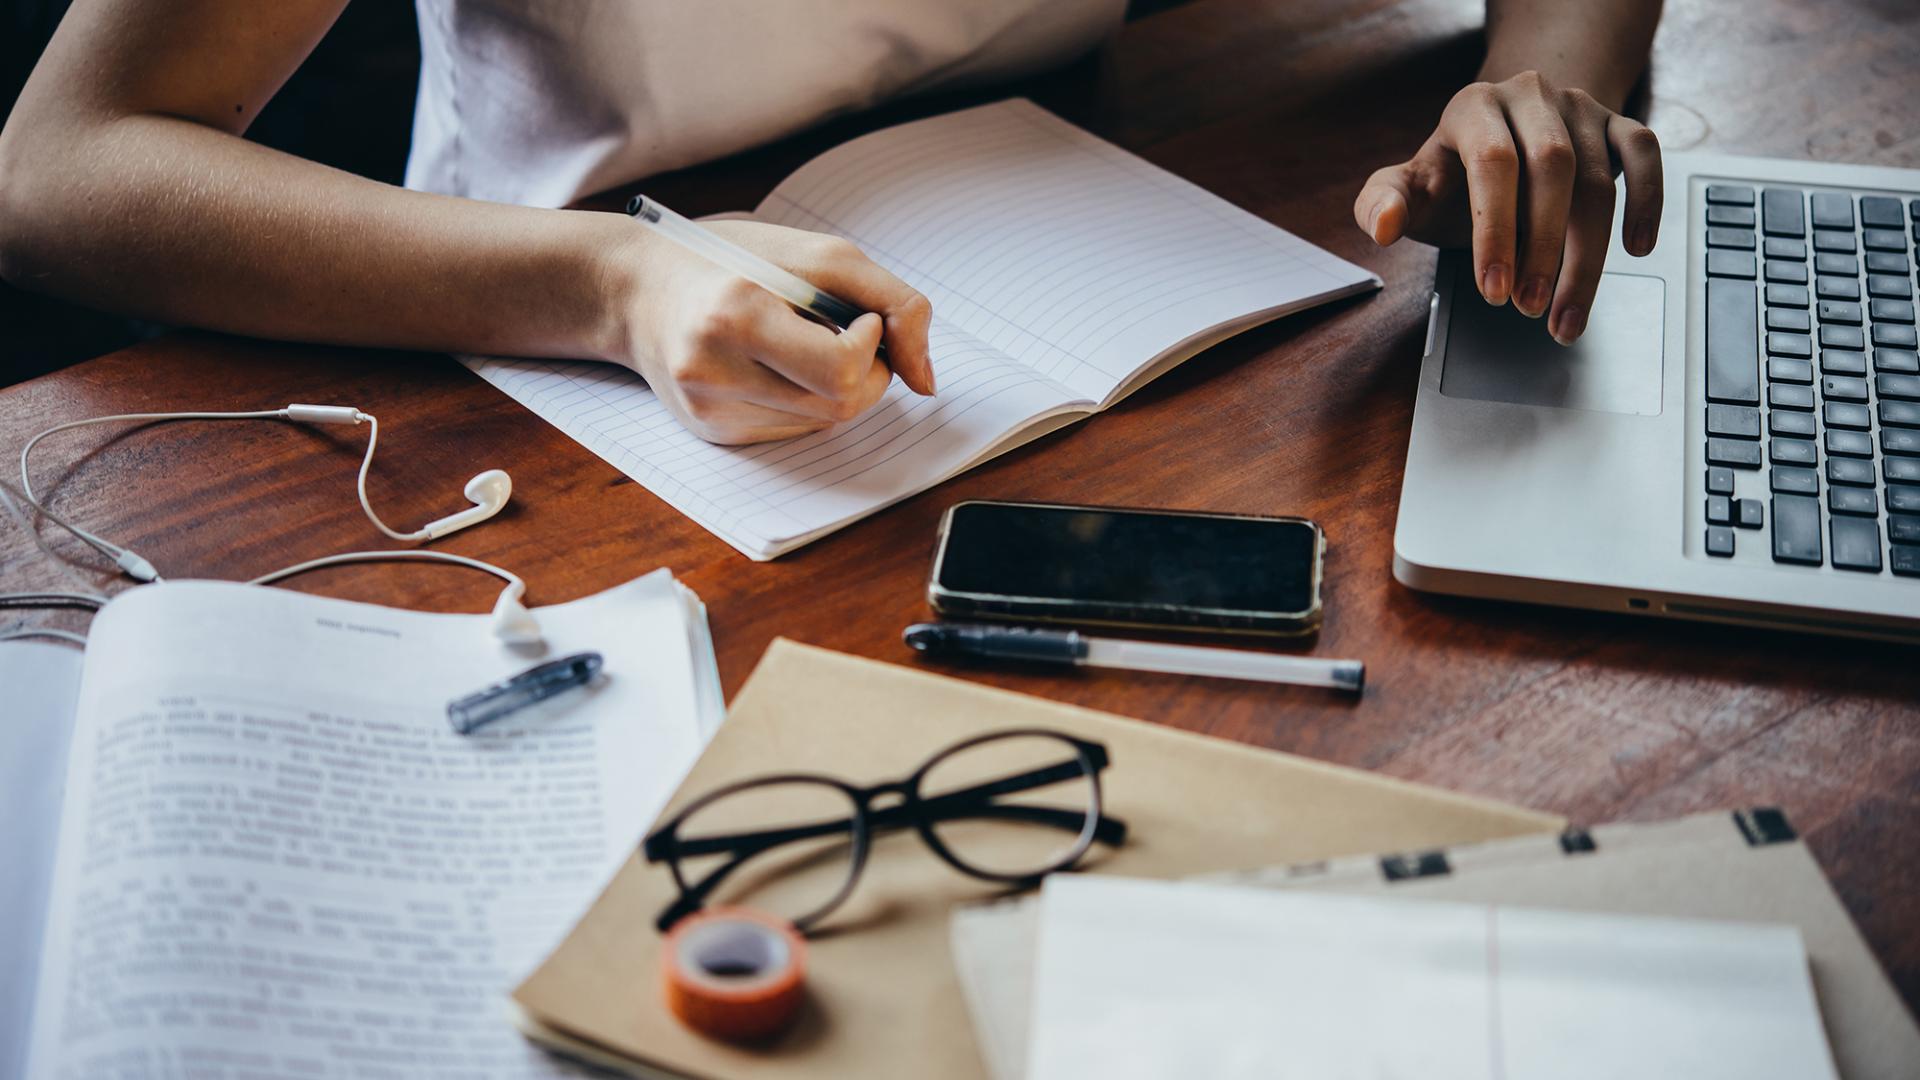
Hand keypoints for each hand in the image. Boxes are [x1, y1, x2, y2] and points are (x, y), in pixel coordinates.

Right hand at [610, 220, 934, 444]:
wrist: (635, 290)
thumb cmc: (733, 261)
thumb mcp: (819, 255)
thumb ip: (894, 303)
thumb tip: (929, 383)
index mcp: (736, 316)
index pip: (842, 371)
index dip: (871, 346)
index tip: (856, 318)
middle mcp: (715, 375)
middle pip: (842, 407)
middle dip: (867, 372)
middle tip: (842, 332)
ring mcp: (712, 414)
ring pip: (825, 425)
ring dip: (838, 386)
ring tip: (798, 342)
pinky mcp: (716, 436)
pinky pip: (797, 431)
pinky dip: (806, 399)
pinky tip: (772, 366)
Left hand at [1354, 70, 1661, 344]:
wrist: (1504, 131)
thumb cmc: (1453, 173)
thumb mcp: (1409, 187)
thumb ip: (1381, 204)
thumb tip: (1383, 228)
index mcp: (1474, 107)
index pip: (1493, 162)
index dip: (1495, 230)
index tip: (1493, 292)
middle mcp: (1530, 97)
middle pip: (1554, 169)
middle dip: (1543, 249)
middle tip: (1528, 310)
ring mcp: (1580, 107)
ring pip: (1600, 179)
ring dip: (1587, 256)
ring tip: (1564, 314)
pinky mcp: (1618, 123)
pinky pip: (1646, 156)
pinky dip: (1646, 203)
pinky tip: (1637, 250)